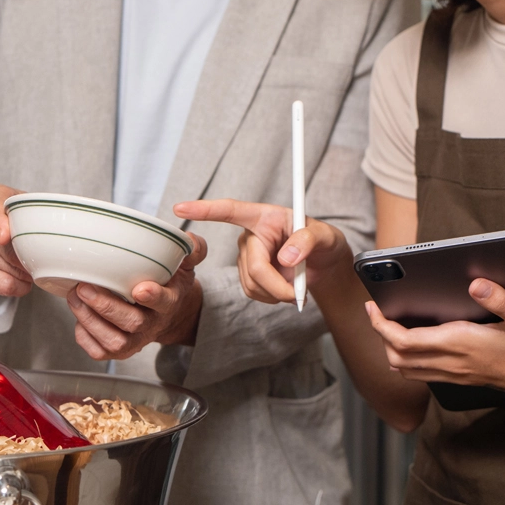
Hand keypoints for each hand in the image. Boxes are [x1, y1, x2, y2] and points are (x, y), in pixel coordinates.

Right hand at [0, 184, 32, 296]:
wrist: (0, 225)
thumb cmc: (20, 215)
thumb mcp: (31, 205)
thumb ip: (40, 213)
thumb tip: (52, 239)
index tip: (4, 236)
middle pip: (4, 248)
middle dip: (27, 259)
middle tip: (43, 261)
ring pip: (2, 268)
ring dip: (23, 274)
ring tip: (32, 269)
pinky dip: (10, 287)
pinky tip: (20, 282)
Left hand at [67, 233, 207, 359]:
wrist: (168, 315)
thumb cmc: (170, 286)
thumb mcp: (185, 265)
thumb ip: (193, 249)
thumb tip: (189, 239)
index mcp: (170, 302)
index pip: (164, 302)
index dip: (152, 297)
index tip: (139, 289)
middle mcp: (153, 324)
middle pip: (132, 323)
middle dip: (106, 306)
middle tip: (84, 287)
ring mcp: (135, 340)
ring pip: (113, 340)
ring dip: (90, 320)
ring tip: (75, 296)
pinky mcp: (118, 351)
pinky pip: (99, 351)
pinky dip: (84, 336)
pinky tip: (79, 316)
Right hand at [173, 199, 351, 304]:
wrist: (323, 264)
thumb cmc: (324, 242)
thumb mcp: (325, 236)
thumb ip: (308, 241)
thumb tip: (286, 258)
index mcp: (264, 217)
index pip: (230, 210)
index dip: (204, 209)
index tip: (180, 207)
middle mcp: (250, 235)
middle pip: (253, 266)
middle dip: (276, 286)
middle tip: (299, 295)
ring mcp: (246, 257)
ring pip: (252, 284)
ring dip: (276, 293)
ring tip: (296, 287)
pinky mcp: (248, 275)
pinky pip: (253, 293)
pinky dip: (271, 298)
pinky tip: (283, 290)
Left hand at [366, 278, 504, 407]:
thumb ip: (500, 299)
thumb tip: (475, 283)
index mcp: (461, 344)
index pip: (404, 340)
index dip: (381, 325)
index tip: (372, 308)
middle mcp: (453, 362)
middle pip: (397, 357)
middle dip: (380, 336)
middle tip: (376, 313)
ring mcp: (457, 374)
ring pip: (408, 370)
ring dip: (391, 350)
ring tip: (388, 327)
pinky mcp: (464, 379)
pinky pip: (424, 374)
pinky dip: (408, 361)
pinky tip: (414, 346)